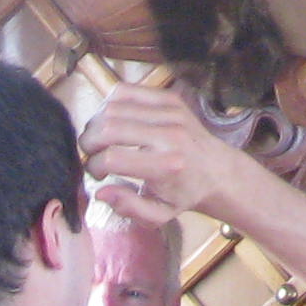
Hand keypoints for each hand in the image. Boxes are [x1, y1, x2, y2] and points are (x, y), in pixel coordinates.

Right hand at [81, 80, 252, 218]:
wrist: (217, 169)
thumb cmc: (185, 194)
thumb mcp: (160, 214)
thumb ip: (129, 207)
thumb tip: (100, 192)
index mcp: (166, 165)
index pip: (113, 158)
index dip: (94, 166)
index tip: (96, 175)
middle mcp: (169, 134)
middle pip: (109, 127)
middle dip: (89, 142)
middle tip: (90, 154)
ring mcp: (170, 111)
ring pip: (114, 106)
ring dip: (96, 123)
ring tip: (99, 139)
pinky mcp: (170, 97)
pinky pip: (127, 90)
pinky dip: (110, 104)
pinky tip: (112, 120)